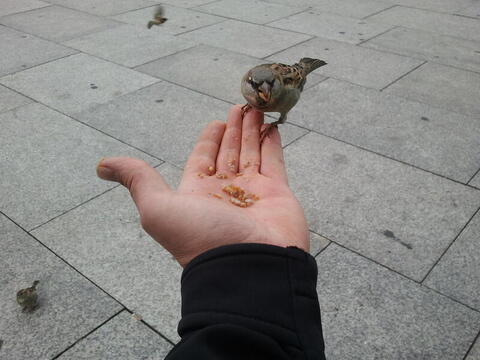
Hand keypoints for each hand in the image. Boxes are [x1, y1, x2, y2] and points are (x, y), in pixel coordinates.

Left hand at [96, 105, 308, 266]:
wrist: (248, 267)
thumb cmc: (200, 237)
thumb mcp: (158, 208)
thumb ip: (138, 181)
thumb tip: (102, 165)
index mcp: (197, 192)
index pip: (203, 158)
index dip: (209, 139)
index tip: (217, 121)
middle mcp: (225, 191)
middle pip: (229, 151)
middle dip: (233, 129)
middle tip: (241, 105)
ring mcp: (253, 192)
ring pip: (252, 152)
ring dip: (252, 130)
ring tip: (256, 108)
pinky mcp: (278, 193)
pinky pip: (274, 161)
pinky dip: (273, 144)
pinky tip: (272, 126)